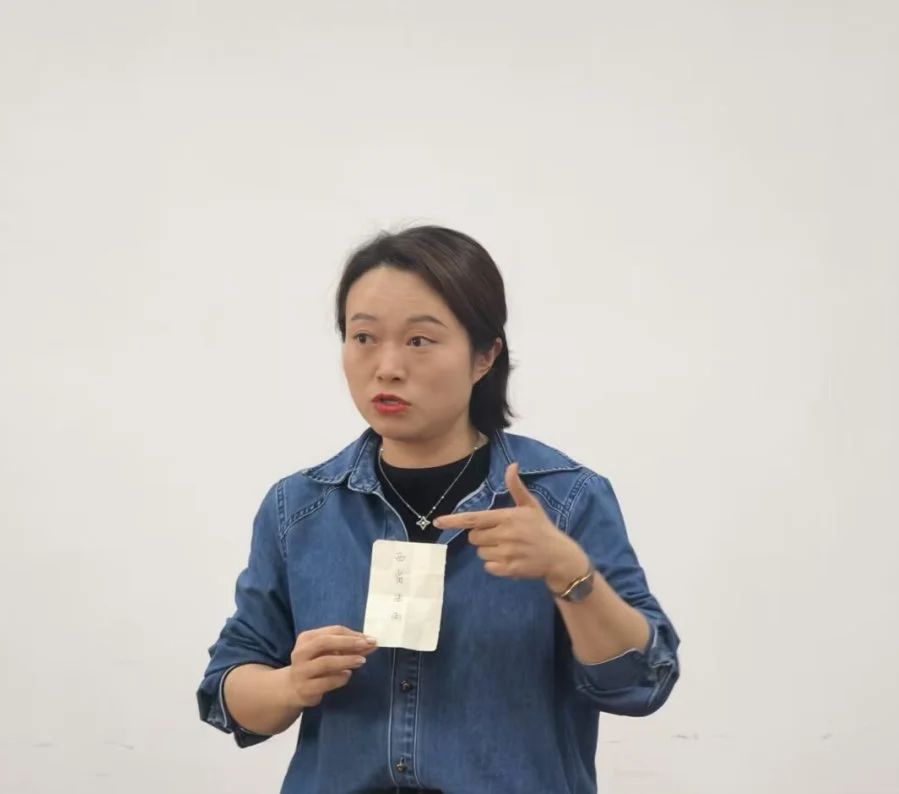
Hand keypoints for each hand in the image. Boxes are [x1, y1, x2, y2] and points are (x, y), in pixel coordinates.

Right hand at [284, 625, 377, 708]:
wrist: (293, 688)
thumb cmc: (315, 664)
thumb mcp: (328, 652)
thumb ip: (347, 647)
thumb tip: (371, 643)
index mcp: (307, 638)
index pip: (332, 631)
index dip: (352, 634)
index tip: (369, 639)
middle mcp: (301, 652)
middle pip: (325, 642)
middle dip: (348, 643)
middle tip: (366, 645)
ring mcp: (301, 671)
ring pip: (325, 662)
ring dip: (346, 660)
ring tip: (361, 660)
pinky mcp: (305, 689)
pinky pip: (325, 682)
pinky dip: (339, 678)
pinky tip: (348, 675)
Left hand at [433, 462, 588, 587]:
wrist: (560, 557)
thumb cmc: (542, 529)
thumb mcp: (531, 506)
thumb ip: (516, 487)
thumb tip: (512, 465)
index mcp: (507, 517)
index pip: (474, 518)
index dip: (454, 520)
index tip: (438, 522)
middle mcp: (505, 535)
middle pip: (473, 537)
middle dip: (482, 536)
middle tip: (500, 535)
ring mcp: (507, 553)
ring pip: (480, 553)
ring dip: (489, 551)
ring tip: (508, 548)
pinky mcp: (509, 569)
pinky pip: (488, 567)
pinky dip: (495, 565)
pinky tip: (510, 559)